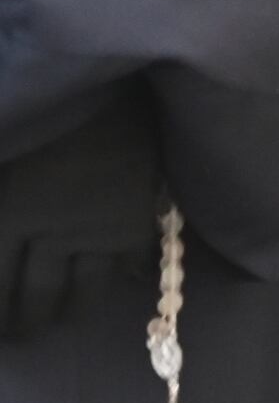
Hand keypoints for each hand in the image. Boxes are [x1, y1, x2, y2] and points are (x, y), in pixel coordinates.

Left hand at [0, 91, 158, 340]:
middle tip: (24, 329)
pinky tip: (114, 280)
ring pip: (84, 293)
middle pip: (37, 298)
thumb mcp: (6, 151)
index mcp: (11, 214)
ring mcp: (101, 231)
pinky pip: (131, 266)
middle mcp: (53, 235)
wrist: (118, 74)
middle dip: (26, 322)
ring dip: (70, 311)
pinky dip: (121, 279)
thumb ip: (4, 195)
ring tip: (64, 314)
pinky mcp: (141, 219)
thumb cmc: (47, 110)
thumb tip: (3, 234)